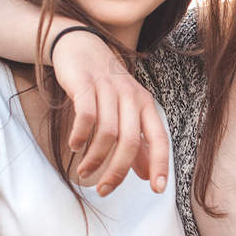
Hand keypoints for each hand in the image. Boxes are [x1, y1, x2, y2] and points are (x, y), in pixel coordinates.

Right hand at [47, 26, 169, 196]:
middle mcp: (131, 96)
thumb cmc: (106, 86)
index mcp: (146, 105)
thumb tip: (145, 175)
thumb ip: (137, 144)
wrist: (82, 46)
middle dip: (117, 171)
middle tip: (103, 190)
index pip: (159, 139)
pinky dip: (80, 135)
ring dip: (95, 158)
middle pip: (130, 142)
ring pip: (107, 132)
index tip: (156, 189)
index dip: (160, 164)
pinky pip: (86, 116)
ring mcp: (108, 88)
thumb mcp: (126, 112)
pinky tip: (74, 146)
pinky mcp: (85, 84)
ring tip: (85, 171)